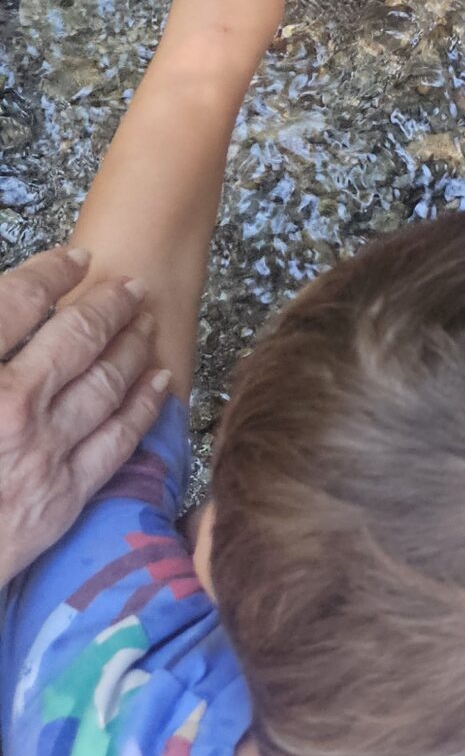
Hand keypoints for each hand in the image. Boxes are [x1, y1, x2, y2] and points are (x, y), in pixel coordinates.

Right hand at [0, 247, 171, 580]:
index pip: (16, 303)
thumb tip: (11, 311)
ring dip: (132, 345)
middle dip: (108, 304)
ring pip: (106, 382)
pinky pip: (118, 439)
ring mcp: (42, 451)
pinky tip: (159, 382)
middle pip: (75, 337)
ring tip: (146, 320)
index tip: (76, 259)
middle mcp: (10, 406)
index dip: (51, 273)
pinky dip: (144, 404)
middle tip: (131, 285)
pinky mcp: (63, 495)